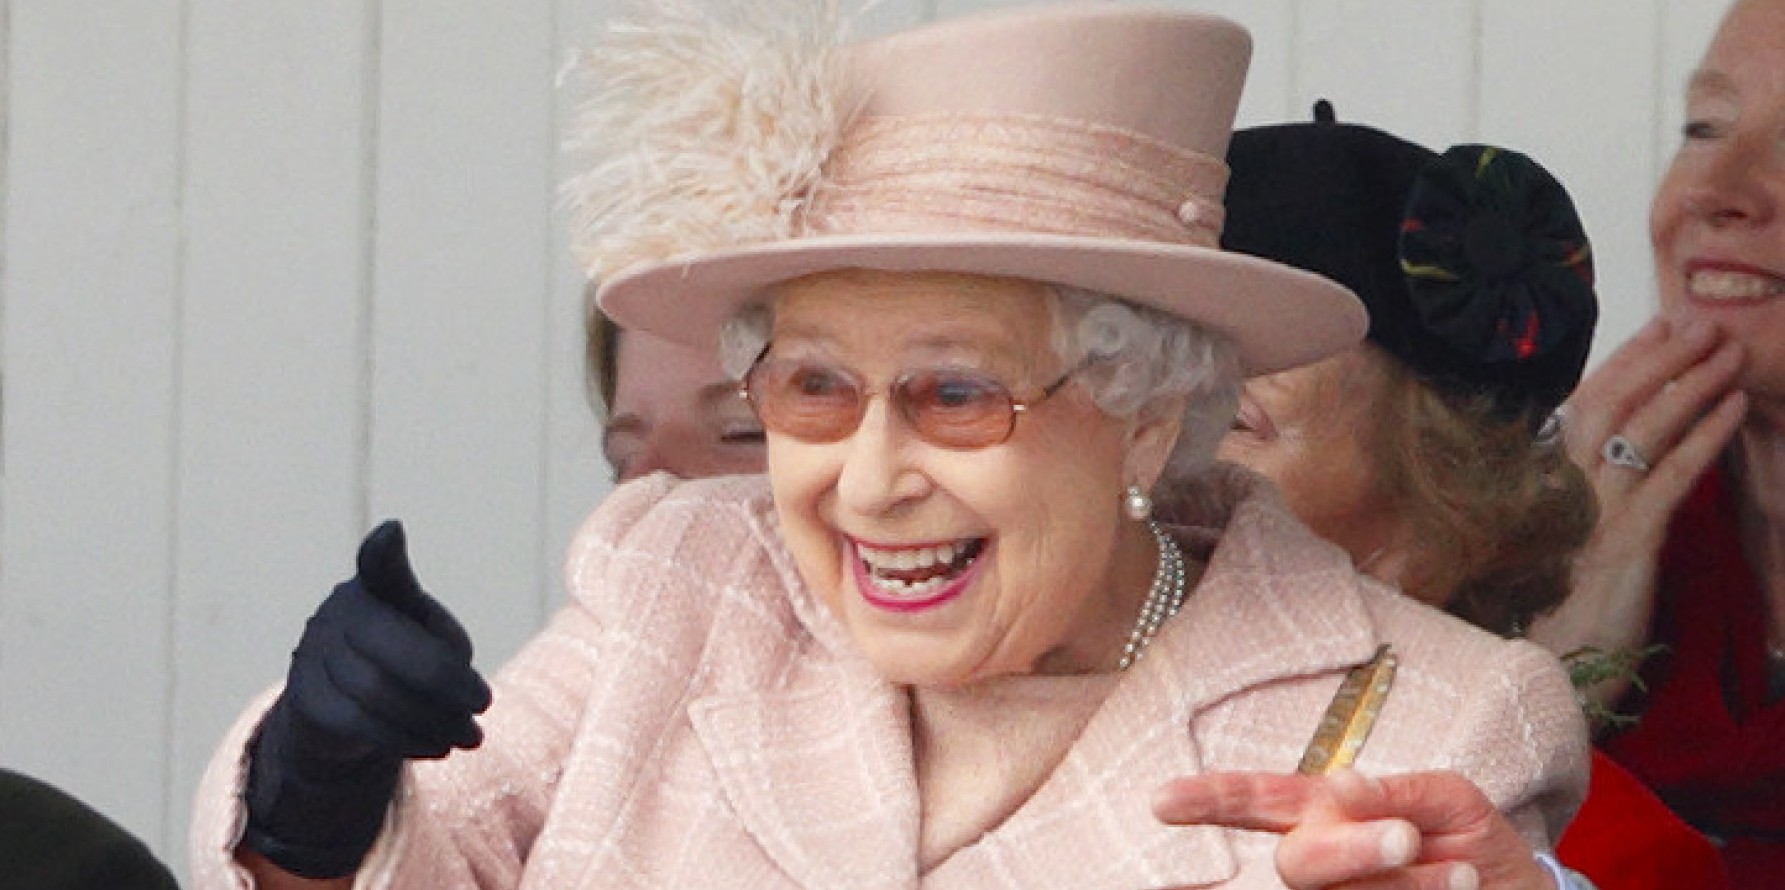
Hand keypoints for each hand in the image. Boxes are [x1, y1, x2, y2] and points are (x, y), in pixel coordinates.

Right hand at [240, 520, 492, 878]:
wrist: (346, 712)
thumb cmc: (408, 661)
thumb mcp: (435, 641)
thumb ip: (446, 647)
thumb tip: (457, 671)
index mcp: (376, 587)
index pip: (378, 565)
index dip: (384, 552)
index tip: (392, 531)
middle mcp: (339, 612)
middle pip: (394, 649)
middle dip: (447, 683)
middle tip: (484, 706)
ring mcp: (314, 653)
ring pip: (377, 693)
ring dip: (434, 720)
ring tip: (471, 736)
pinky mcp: (304, 699)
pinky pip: (359, 725)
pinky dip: (407, 739)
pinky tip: (439, 746)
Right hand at [1153, 769, 1549, 889]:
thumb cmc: (1476, 844)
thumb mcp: (1450, 800)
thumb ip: (1396, 791)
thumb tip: (1337, 786)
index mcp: (1325, 814)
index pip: (1257, 802)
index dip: (1209, 801)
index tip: (1162, 803)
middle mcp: (1322, 861)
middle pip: (1296, 864)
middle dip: (1348, 850)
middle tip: (1405, 838)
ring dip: (1407, 883)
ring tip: (1462, 875)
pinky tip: (1462, 886)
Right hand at [1527, 317, 1745, 706]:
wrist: (1543, 677)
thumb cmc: (1548, 615)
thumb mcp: (1554, 544)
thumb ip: (1570, 498)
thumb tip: (1603, 458)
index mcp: (1540, 483)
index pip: (1582, 404)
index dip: (1624, 361)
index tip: (1659, 327)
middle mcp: (1560, 488)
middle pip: (1612, 404)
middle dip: (1662, 358)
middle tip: (1703, 324)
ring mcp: (1592, 512)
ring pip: (1643, 430)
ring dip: (1691, 384)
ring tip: (1729, 354)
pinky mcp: (1627, 543)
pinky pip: (1672, 476)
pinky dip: (1705, 437)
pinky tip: (1734, 410)